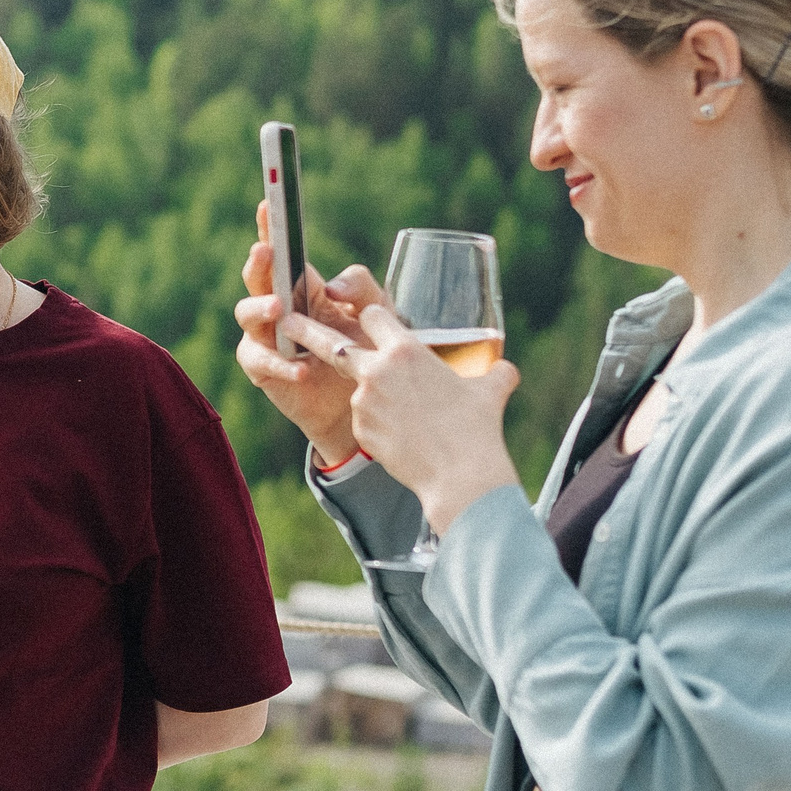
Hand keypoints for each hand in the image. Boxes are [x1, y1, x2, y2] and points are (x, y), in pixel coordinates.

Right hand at [232, 200, 382, 461]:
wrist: (364, 404)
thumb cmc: (369, 352)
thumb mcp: (378, 314)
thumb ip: (363, 289)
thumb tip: (334, 286)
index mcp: (304, 287)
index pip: (283, 253)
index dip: (272, 228)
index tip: (268, 203)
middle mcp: (278, 307)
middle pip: (257, 278)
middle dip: (259, 263)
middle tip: (266, 253)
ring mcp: (267, 337)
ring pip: (247, 315)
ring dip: (260, 309)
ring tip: (279, 310)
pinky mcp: (264, 370)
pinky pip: (260, 361)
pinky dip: (280, 362)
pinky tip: (303, 368)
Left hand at [283, 305, 523, 532]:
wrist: (459, 475)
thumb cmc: (477, 428)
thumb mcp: (490, 392)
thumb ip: (494, 374)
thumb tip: (505, 370)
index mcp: (405, 349)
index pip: (372, 315)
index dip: (369, 316)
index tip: (364, 318)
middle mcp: (377, 369)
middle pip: (330, 341)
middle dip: (305, 330)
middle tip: (285, 321)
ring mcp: (363, 400)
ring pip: (357, 387)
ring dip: (372, 394)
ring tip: (406, 415)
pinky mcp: (359, 427)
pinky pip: (364, 417)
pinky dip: (379, 422)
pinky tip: (405, 437)